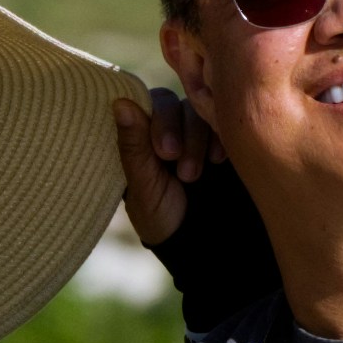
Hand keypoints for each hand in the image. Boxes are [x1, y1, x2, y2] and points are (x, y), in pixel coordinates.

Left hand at [111, 81, 208, 257]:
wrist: (199, 240)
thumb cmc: (160, 215)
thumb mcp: (144, 186)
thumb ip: (134, 146)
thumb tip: (120, 103)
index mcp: (138, 133)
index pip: (144, 103)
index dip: (156, 120)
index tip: (163, 151)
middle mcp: (165, 125)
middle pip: (171, 104)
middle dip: (178, 132)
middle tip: (177, 163)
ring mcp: (194, 129)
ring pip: (197, 111)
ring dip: (197, 139)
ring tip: (192, 176)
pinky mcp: (220, 136)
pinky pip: (222, 121)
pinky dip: (220, 137)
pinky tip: (218, 160)